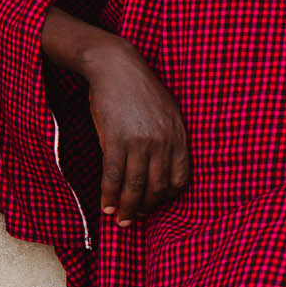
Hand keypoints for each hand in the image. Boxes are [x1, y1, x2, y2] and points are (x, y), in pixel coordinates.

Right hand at [83, 39, 189, 224]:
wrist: (116, 67)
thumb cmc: (140, 88)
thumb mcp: (168, 110)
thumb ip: (170, 137)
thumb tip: (164, 165)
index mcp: (178, 137)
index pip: (179, 179)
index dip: (166, 197)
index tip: (155, 205)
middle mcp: (162, 143)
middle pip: (156, 187)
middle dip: (145, 208)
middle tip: (134, 219)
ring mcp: (139, 142)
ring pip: (134, 185)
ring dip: (127, 208)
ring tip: (120, 219)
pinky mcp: (115, 139)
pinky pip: (113, 175)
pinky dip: (109, 193)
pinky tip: (106, 205)